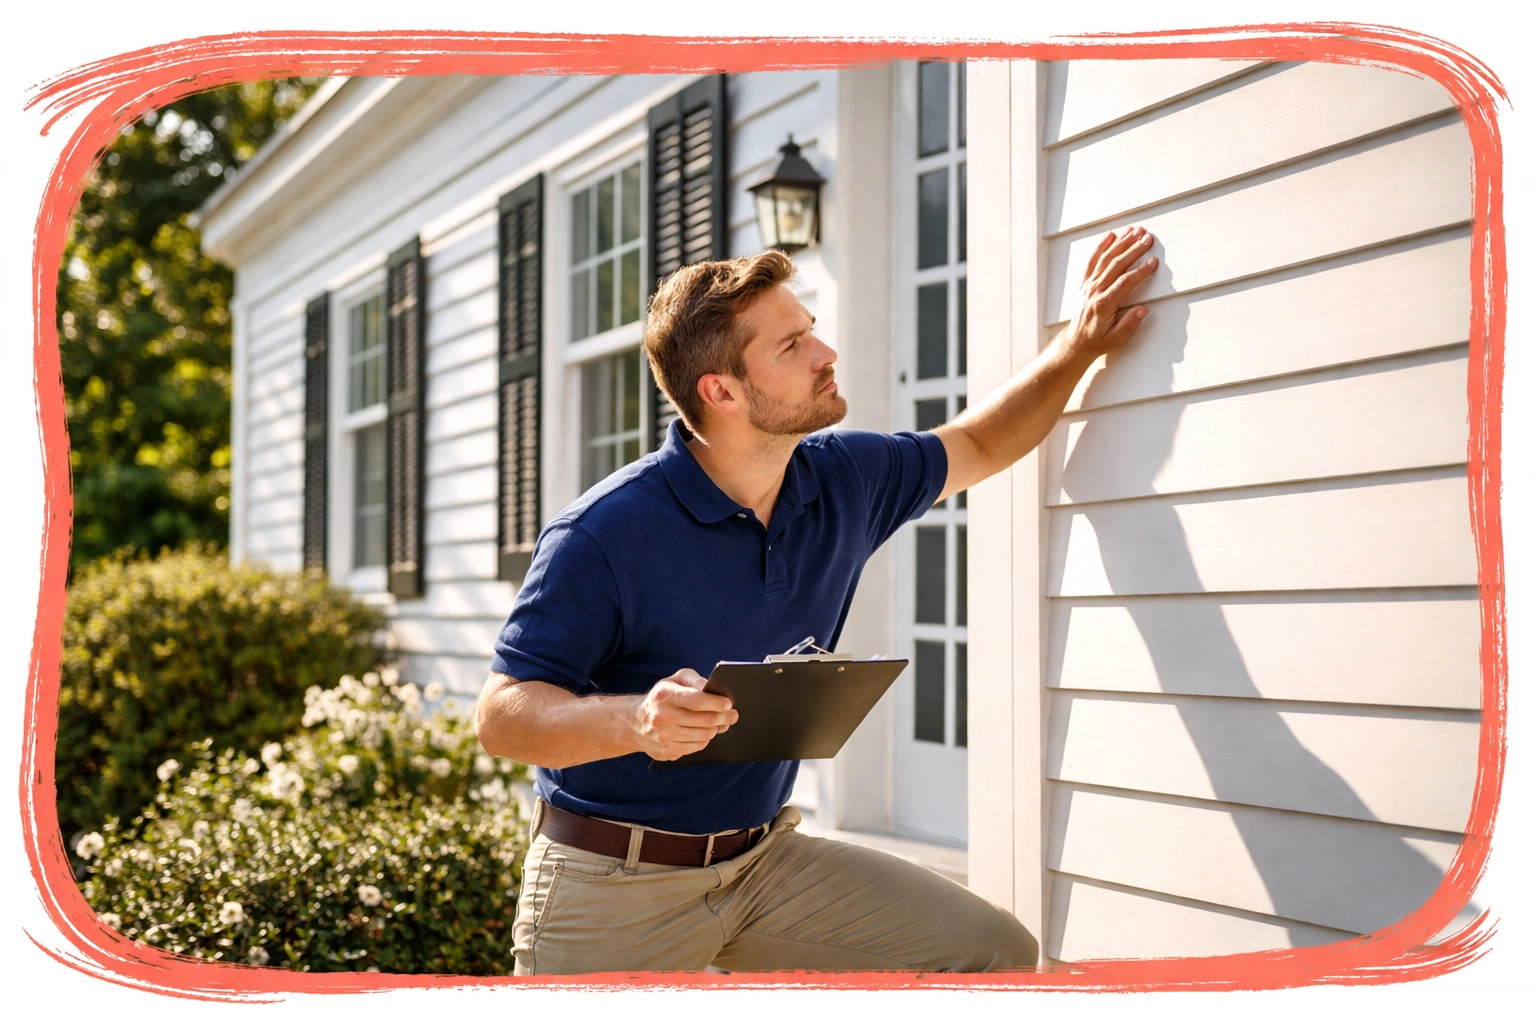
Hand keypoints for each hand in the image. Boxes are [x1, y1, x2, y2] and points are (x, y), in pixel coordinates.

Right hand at [630, 668, 738, 760]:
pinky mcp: (666, 751)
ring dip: (717, 729)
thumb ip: (693, 679)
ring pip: (703, 735)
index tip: (728, 703)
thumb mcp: (673, 680)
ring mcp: (664, 736)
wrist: (634, 722)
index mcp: (664, 695)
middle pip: (703, 720)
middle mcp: (662, 716)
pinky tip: (707, 732)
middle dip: (723, 717)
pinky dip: (706, 739)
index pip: (697, 700)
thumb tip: (710, 687)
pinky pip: (696, 747)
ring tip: (722, 723)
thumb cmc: (661, 698)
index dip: (716, 702)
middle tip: (733, 715)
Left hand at [1066, 226, 1158, 360]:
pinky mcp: (1085, 283)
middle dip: (1133, 250)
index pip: (1124, 283)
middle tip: (1148, 238)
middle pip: (1116, 265)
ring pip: (1106, 259)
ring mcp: (1088, 286)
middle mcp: (1094, 292)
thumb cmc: (1097, 341)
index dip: (1140, 271)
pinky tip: (1111, 235)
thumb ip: (1129, 324)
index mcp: (1103, 305)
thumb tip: (1142, 310)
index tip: (1153, 261)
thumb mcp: (1115, 339)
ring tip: (1135, 231)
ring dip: (1121, 243)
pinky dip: (1101, 246)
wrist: (1075, 343)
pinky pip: (1092, 261)